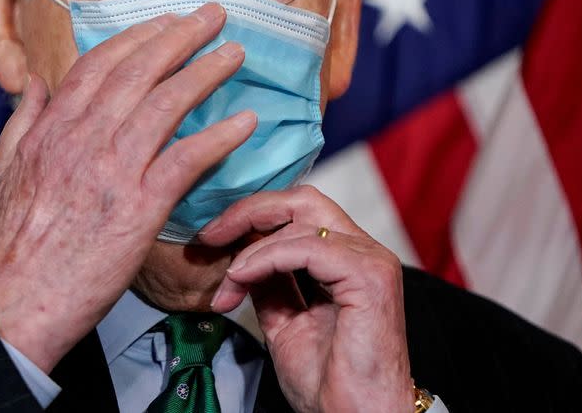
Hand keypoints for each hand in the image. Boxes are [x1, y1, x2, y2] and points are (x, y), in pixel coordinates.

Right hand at [0, 3, 256, 371]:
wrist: (11, 306)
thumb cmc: (6, 251)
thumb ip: (21, 126)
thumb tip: (36, 86)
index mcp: (50, 131)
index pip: (99, 66)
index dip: (137, 38)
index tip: (164, 22)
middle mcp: (82, 140)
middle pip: (139, 72)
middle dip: (180, 37)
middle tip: (212, 16)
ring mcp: (112, 171)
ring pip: (167, 105)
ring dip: (206, 73)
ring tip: (235, 56)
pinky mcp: (139, 208)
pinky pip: (187, 160)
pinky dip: (219, 137)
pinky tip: (244, 123)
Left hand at [202, 186, 413, 412]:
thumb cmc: (329, 381)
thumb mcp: (284, 320)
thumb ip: (269, 284)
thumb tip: (239, 257)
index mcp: (346, 258)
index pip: (298, 211)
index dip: (253, 216)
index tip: (213, 237)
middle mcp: (362, 250)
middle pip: (302, 199)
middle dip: (249, 210)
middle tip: (211, 234)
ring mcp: (370, 259)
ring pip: (300, 217)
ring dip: (250, 246)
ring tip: (227, 279)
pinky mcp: (369, 275)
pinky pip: (306, 247)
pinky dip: (265, 258)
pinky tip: (242, 278)